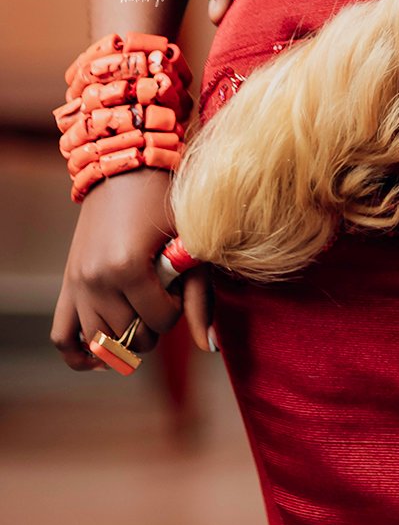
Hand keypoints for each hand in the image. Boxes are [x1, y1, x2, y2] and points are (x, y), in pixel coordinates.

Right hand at [51, 169, 212, 369]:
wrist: (125, 166)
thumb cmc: (165, 200)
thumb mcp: (189, 242)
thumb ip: (200, 296)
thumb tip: (209, 347)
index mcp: (127, 268)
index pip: (160, 322)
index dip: (177, 309)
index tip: (179, 285)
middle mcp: (96, 280)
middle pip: (131, 336)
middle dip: (154, 324)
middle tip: (162, 295)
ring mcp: (77, 284)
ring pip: (102, 343)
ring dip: (126, 339)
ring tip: (141, 313)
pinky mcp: (68, 283)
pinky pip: (62, 337)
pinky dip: (81, 355)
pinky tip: (102, 358)